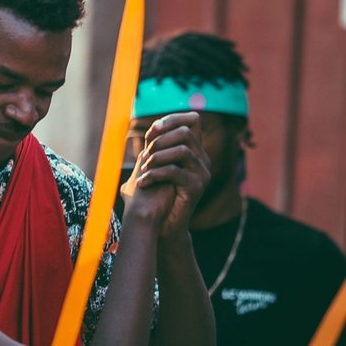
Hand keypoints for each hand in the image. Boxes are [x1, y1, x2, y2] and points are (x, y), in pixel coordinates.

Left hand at [122, 112, 210, 238]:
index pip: (193, 120)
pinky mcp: (197, 187)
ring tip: (143, 170)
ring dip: (157, 158)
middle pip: (186, 133)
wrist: (161, 226)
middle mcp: (202, 160)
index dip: (172, 119)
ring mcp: (202, 173)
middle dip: (160, 141)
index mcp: (194, 151)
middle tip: (145, 156)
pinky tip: (142, 183)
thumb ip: (154, 149)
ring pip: (182, 151)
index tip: (152, 131)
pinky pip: (176, 172)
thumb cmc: (154, 197)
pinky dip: (155, 175)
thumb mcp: (152, 168)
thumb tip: (151, 129)